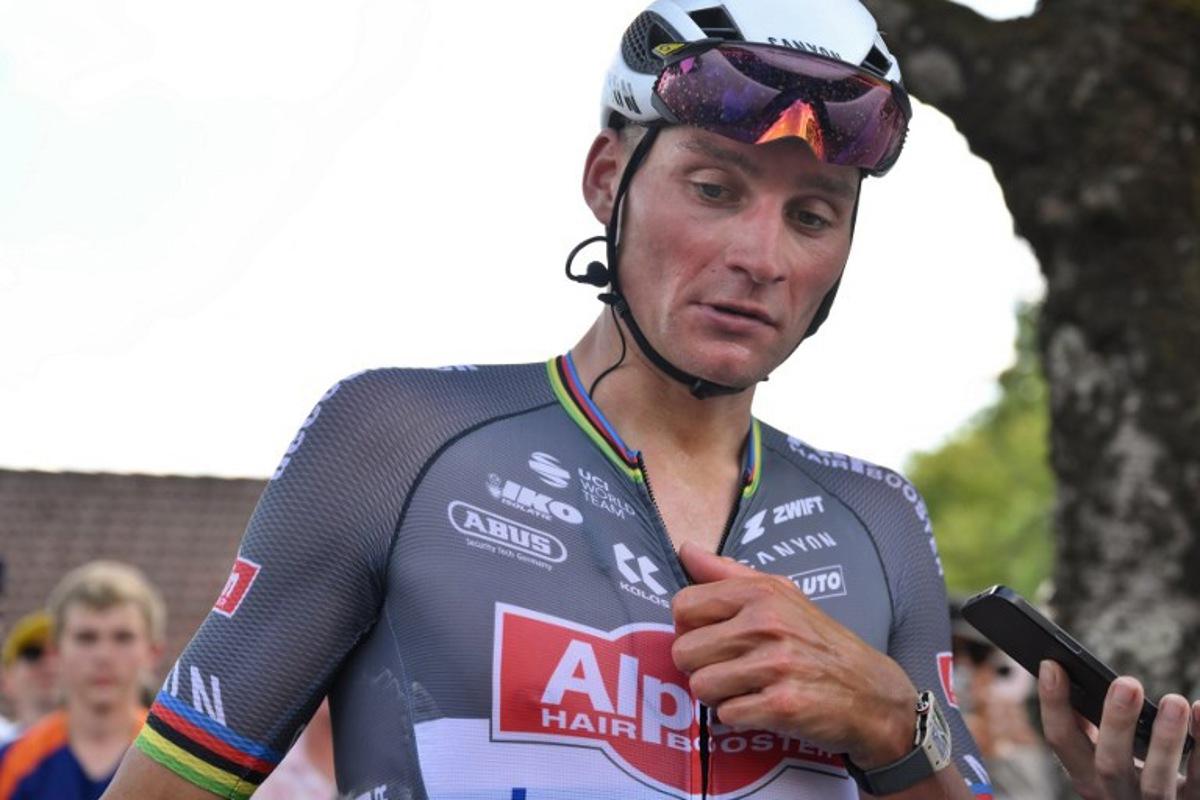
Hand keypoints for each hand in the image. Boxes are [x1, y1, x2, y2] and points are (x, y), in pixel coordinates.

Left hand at [671, 542, 916, 766]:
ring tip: (748, 687)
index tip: (711, 637)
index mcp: (760, 593)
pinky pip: (726, 714)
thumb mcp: (782, 594)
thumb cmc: (819, 642)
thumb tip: (685, 550)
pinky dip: (740, 716)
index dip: (690, 628)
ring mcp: (775, 665)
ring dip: (719, 694)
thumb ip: (728, 573)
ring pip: (700, 685)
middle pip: (684, 651)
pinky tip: (763, 706)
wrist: (872, 693)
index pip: (683, 606)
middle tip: (732, 668)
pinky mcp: (782, 705)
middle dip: (702, 666)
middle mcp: (766, 624)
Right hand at [1038, 660, 1199, 798]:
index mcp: (1089, 777)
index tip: (1053, 666)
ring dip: (1165, 741)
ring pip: (1156, 782)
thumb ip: (1090, 727)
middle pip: (1109, 765)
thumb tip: (1066, 671)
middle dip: (1117, 724)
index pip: (1062, 741)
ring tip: (1175, 702)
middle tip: (1128, 683)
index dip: (1054, 705)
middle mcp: (1117, 796)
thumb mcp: (1105, 759)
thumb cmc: (1137, 779)